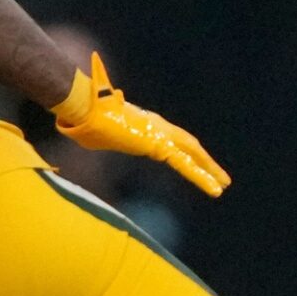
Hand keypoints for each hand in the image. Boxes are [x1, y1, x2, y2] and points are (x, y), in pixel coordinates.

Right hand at [52, 52, 231, 198]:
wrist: (86, 108)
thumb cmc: (84, 116)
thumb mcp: (91, 131)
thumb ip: (92, 134)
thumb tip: (73, 130)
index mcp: (144, 124)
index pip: (171, 140)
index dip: (186, 152)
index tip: (194, 163)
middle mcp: (156, 126)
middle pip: (187, 145)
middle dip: (204, 161)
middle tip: (221, 179)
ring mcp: (159, 133)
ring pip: (191, 153)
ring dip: (209, 170)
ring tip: (223, 187)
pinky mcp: (158, 143)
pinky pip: (184, 163)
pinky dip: (201, 175)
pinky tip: (213, 187)